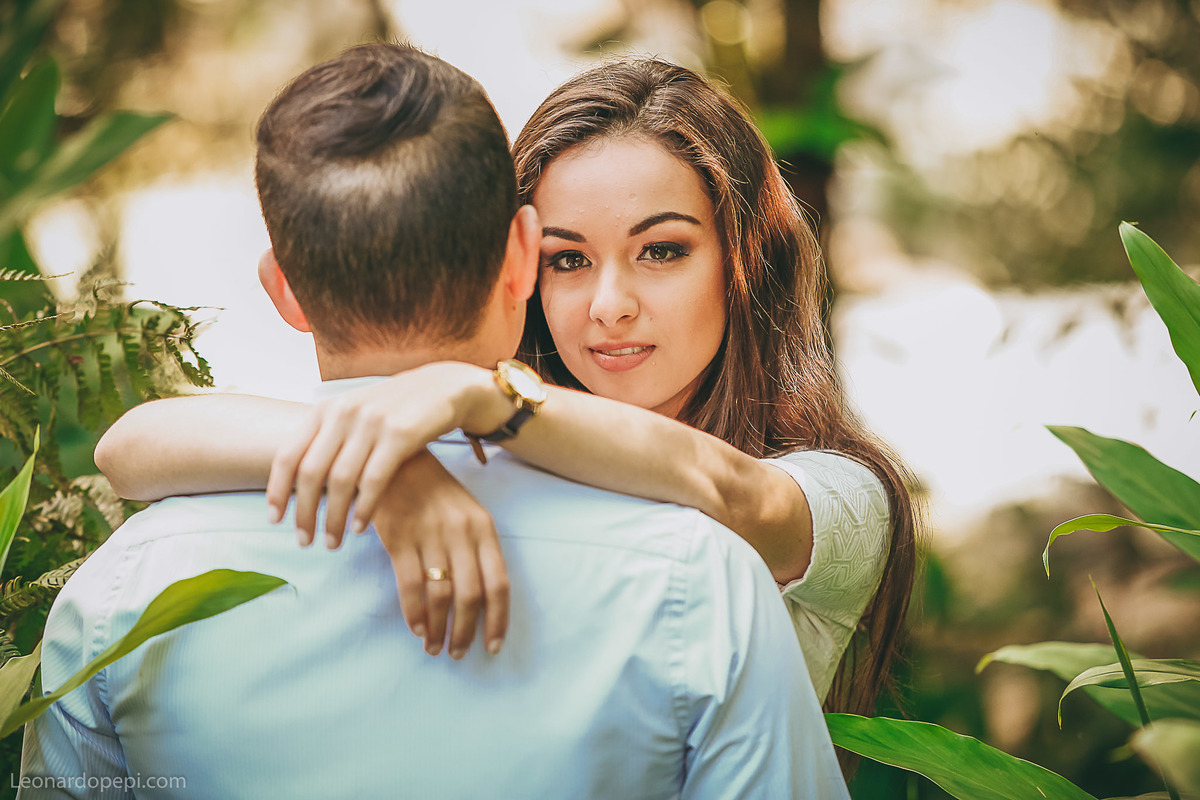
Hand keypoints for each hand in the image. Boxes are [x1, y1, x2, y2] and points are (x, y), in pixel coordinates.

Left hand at [266, 362, 493, 546]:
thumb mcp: (355, 414)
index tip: (275, 520)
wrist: (443, 387)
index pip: (287, 455)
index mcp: (324, 409)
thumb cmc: (394, 409)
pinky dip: (364, 508)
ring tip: (333, 542)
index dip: (278, 491)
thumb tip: (297, 479)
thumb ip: (327, 439)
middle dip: (304, 513)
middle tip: (305, 542)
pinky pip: (373, 481)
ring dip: (333, 518)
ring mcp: (371, 422)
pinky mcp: (400, 434)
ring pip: (340, 481)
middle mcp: (343, 413)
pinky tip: (360, 527)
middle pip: (310, 473)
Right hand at [373, 450, 509, 657]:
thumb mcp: (465, 512)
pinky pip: (410, 585)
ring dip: (439, 628)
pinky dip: (414, 613)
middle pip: (471, 595)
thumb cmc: (433, 491)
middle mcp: (461, 533)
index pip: (499, 583)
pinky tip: (416, 628)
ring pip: (441, 595)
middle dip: (466, 632)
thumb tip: (480, 599)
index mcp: (484, 527)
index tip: (492, 646)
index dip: (498, 620)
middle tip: (458, 653)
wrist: (395, 458)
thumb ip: (476, 549)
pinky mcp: (399, 537)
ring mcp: (430, 534)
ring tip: (434, 648)